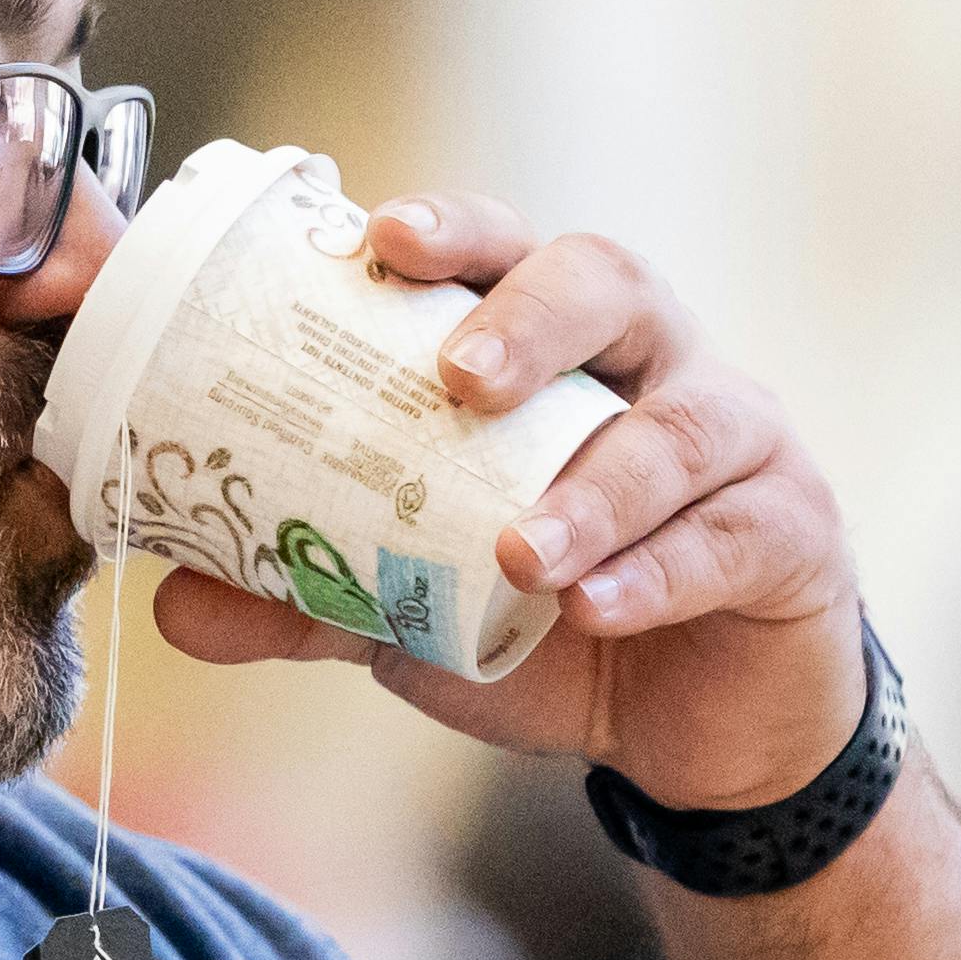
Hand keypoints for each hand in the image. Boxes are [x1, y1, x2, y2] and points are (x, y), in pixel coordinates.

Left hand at [145, 197, 865, 814]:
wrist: (700, 729)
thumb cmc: (564, 625)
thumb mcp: (417, 615)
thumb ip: (310, 595)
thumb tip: (168, 598)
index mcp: (558, 352)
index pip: (507, 250)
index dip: (453, 230)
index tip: (381, 239)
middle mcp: (653, 366)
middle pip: (610, 281)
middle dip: (532, 316)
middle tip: (458, 378)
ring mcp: (738, 443)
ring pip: (681, 424)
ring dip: (597, 486)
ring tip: (521, 552)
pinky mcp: (792, 533)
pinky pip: (729, 536)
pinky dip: (658, 572)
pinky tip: (598, 609)